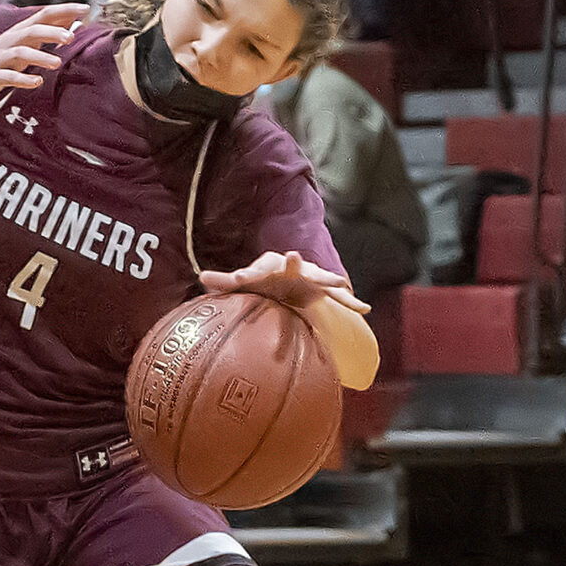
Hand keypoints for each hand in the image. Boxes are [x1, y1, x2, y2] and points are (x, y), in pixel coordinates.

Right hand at [0, 3, 84, 99]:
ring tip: (57, 63)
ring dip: (39, 57)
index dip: (64, 10)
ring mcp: (0, 58)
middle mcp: (11, 41)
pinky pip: (8, 77)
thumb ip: (46, 32)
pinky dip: (23, 79)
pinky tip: (37, 83)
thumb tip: (73, 21)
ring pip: (20, 53)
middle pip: (32, 31)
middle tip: (71, 37)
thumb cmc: (1, 54)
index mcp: (21, 31)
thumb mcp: (23, 41)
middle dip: (51, 32)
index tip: (85, 9)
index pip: (44, 14)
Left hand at [199, 250, 368, 315]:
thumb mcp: (245, 284)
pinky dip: (351, 302)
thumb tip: (201, 277)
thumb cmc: (264, 282)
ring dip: (329, 279)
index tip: (238, 279)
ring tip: (340, 283)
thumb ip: (224, 282)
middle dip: (291, 262)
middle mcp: (292, 268)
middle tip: (291, 257)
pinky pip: (339, 296)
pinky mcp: (325, 288)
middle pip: (291, 265)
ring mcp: (311, 277)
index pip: (255, 269)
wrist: (290, 279)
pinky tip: (364, 308)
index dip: (247, 274)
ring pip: (320, 276)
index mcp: (269, 268)